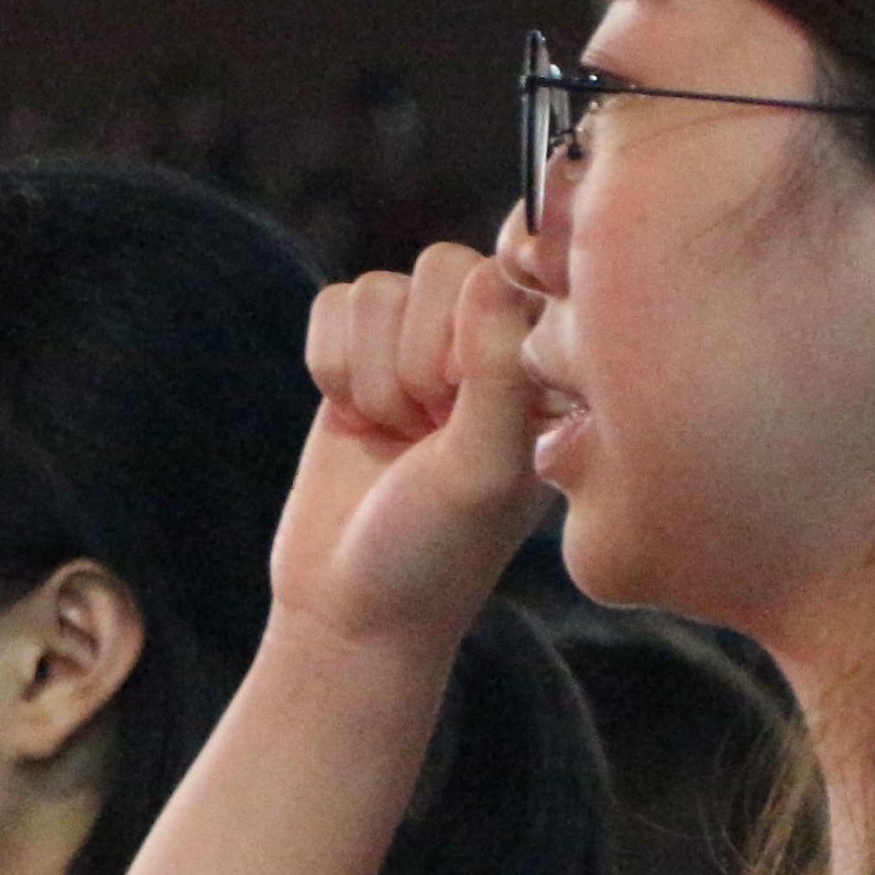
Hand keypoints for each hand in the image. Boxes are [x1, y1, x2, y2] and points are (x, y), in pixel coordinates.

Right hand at [274, 242, 549, 656]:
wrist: (351, 606)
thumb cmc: (435, 549)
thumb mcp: (482, 467)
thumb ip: (498, 367)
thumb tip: (488, 270)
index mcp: (546, 363)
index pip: (506, 274)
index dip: (469, 334)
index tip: (461, 411)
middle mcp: (489, 344)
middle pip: (439, 268)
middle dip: (413, 357)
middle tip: (426, 430)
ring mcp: (419, 348)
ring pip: (376, 290)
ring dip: (369, 372)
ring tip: (393, 434)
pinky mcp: (357, 360)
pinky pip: (331, 305)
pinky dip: (329, 365)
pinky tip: (352, 421)